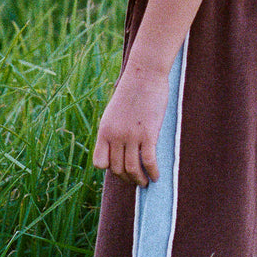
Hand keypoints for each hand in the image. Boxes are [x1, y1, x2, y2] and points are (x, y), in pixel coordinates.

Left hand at [92, 64, 169, 185]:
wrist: (145, 74)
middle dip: (127, 178)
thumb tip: (119, 147)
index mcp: (104, 130)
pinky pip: (149, 161)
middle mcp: (115, 135)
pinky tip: (156, 176)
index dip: (110, 169)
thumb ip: (114, 129)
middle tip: (136, 180)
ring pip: (132, 169)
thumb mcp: (114, 111)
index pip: (100, 163)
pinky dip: (152, 172)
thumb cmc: (132, 91)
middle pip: (117, 168)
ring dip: (139, 179)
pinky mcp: (148, 134)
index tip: (120, 168)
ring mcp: (131, 136)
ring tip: (145, 182)